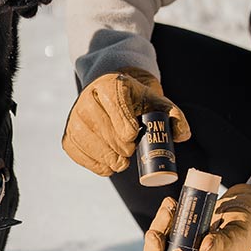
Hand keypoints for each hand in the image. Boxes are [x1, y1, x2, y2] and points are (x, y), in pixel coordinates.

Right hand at [62, 68, 189, 175]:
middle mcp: (88, 97)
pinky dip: (93, 164)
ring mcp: (75, 116)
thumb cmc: (137, 101)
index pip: (115, 104)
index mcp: (111, 84)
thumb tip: (182, 134)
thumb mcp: (156, 102)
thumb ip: (173, 116)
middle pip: (102, 129)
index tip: (133, 136)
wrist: (112, 96)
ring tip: (121, 162)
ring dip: (106, 158)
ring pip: (88, 143)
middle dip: (118, 147)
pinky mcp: (68, 134)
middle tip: (129, 154)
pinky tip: (107, 165)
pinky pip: (77, 153)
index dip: (124, 125)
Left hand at [143, 184, 250, 250]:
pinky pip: (160, 231)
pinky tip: (170, 204)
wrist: (240, 214)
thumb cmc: (243, 233)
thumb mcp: (239, 240)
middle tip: (155, 234)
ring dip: (158, 229)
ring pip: (156, 250)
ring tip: (169, 209)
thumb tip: (203, 249)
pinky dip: (163, 218)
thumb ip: (224, 247)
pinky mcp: (173, 237)